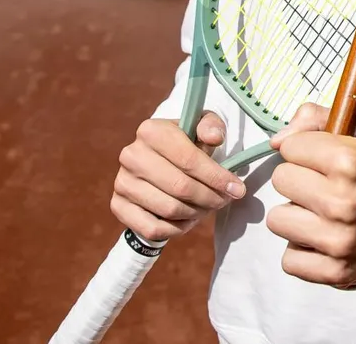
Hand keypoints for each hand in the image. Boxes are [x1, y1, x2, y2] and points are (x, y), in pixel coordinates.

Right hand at [110, 111, 244, 241]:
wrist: (158, 159)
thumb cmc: (186, 143)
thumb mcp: (200, 126)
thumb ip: (211, 126)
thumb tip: (214, 137)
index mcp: (151, 130)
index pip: (189, 160)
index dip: (217, 177)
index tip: (237, 189)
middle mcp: (131, 155)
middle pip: (180, 187)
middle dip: (210, 198)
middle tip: (224, 201)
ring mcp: (122, 182)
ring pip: (169, 209)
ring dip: (196, 213)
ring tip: (208, 207)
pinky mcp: (118, 205)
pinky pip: (153, 228)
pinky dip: (176, 229)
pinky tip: (188, 220)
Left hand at [266, 103, 355, 287]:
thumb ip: (317, 120)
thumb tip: (276, 141)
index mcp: (350, 162)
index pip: (289, 148)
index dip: (305, 152)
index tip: (320, 161)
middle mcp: (342, 201)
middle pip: (280, 180)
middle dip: (299, 181)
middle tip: (321, 188)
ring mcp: (337, 239)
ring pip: (277, 219)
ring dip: (296, 217)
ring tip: (320, 215)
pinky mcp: (335, 271)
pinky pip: (288, 259)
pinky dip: (302, 252)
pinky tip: (321, 242)